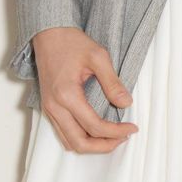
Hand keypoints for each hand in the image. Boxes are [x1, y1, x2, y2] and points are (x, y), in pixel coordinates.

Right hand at [32, 27, 138, 154]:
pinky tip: (96, 131)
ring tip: (113, 137)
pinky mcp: (49, 109)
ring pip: (69, 143)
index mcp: (67, 95)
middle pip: (80, 143)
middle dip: (105, 146)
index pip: (94, 126)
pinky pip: (63, 134)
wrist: (48, 35)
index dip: (117, 132)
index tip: (132, 128)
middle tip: (124, 137)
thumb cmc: (71, 43)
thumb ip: (112, 82)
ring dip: (92, 146)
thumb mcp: (98, 57)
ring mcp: (49, 109)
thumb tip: (126, 103)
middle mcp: (55, 107)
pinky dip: (81, 139)